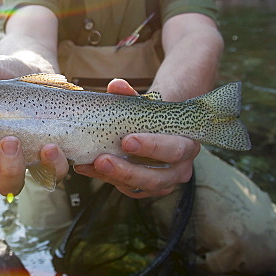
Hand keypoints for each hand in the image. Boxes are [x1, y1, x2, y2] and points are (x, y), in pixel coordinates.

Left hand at [73, 78, 200, 197]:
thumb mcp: (148, 104)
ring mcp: (165, 182)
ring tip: (90, 164)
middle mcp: (180, 168)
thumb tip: (116, 85)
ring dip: (114, 177)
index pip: (175, 150)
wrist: (159, 126)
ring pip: (141, 187)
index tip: (126, 140)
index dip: (152, 147)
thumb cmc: (155, 115)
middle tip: (102, 160)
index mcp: (187, 144)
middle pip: (157, 177)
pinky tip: (88, 168)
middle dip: (128, 170)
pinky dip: (107, 179)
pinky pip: (128, 190)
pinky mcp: (148, 189)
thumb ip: (132, 96)